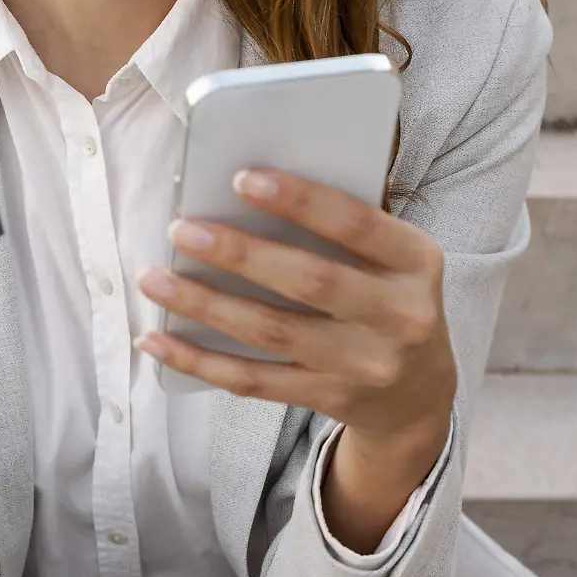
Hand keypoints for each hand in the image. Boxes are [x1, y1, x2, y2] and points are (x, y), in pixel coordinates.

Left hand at [135, 168, 454, 449]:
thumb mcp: (394, 259)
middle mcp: (398, 316)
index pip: (357, 224)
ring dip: (206, 305)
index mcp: (416, 262)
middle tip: (183, 231)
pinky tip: (158, 340)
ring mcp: (363, 365)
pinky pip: (254, 381)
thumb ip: (343, 229)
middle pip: (309, 282)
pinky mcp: (329, 399)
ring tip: (155, 279)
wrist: (421, 394)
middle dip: (241, 255)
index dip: (300, 201)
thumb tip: (247, 191)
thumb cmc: (389, 299)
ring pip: (271, 333)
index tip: (242, 178)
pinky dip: (200, 361)